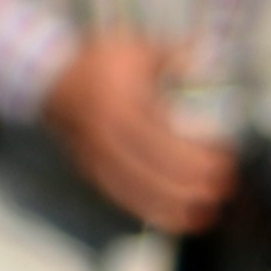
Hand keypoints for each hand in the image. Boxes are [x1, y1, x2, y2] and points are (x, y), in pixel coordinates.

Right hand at [43, 32, 236, 232]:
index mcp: (118, 104)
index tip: (223, 161)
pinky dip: (150, 212)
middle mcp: (103, 135)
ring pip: (135, 190)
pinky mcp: (89, 169)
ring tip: (206, 214)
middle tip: (222, 188)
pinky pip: (121, 197)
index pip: (160, 140)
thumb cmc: (98, 63)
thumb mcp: (134, 50)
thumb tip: (208, 62)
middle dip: (190, 186)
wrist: (47, 77)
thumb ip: (172, 57)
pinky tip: (177, 220)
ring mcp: (93, 155)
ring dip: (173, 206)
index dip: (193, 157)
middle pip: (150, 170)